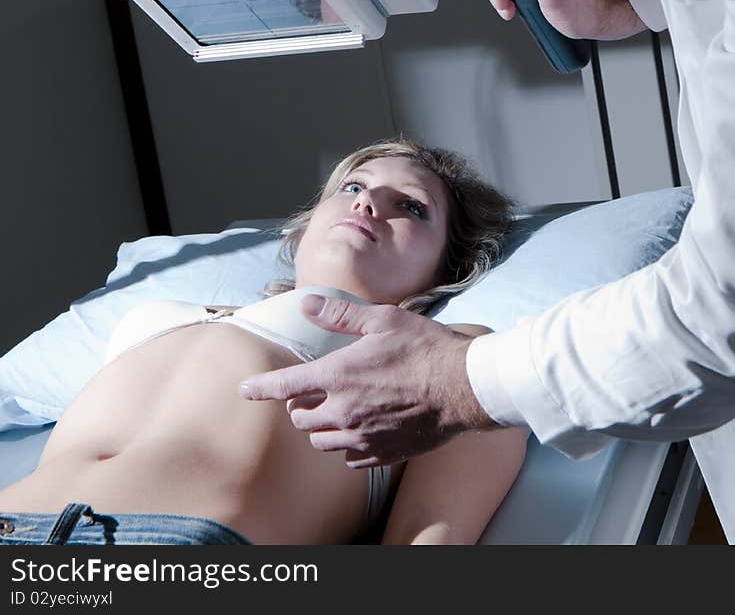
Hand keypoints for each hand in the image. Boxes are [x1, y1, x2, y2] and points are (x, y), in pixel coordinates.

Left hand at [239, 296, 494, 465]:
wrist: (462, 388)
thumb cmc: (425, 348)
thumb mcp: (382, 319)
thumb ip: (340, 314)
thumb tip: (306, 304)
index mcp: (338, 376)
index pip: (284, 386)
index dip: (260, 388)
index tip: (245, 390)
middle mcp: (344, 411)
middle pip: (299, 418)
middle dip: (297, 405)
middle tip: (309, 391)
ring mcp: (362, 437)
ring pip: (321, 441)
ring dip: (319, 426)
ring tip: (333, 410)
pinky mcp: (382, 453)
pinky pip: (349, 457)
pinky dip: (345, 444)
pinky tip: (358, 429)